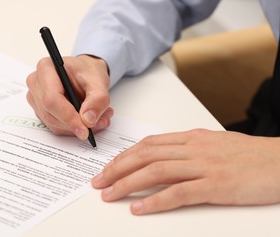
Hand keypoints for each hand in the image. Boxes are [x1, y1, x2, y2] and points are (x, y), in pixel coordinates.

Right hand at [26, 55, 113, 139]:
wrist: (85, 73)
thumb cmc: (87, 71)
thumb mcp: (99, 81)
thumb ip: (97, 99)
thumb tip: (88, 120)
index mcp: (46, 69)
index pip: (51, 99)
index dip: (68, 117)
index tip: (85, 129)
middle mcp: (36, 84)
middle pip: (51, 114)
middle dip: (76, 124)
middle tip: (100, 122)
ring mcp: (36, 99)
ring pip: (54, 124)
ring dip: (77, 127)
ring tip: (99, 119)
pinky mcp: (41, 111)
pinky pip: (55, 127)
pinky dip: (74, 128)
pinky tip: (88, 120)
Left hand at [91, 129, 279, 213]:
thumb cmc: (249, 155)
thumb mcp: (213, 144)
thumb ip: (187, 149)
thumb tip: (163, 157)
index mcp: (191, 138)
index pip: (148, 144)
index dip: (124, 156)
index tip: (108, 167)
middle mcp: (193, 149)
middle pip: (145, 155)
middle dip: (117, 169)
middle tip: (98, 181)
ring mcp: (203, 166)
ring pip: (155, 171)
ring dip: (127, 184)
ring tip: (109, 194)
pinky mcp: (216, 186)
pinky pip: (178, 193)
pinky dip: (155, 201)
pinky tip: (139, 209)